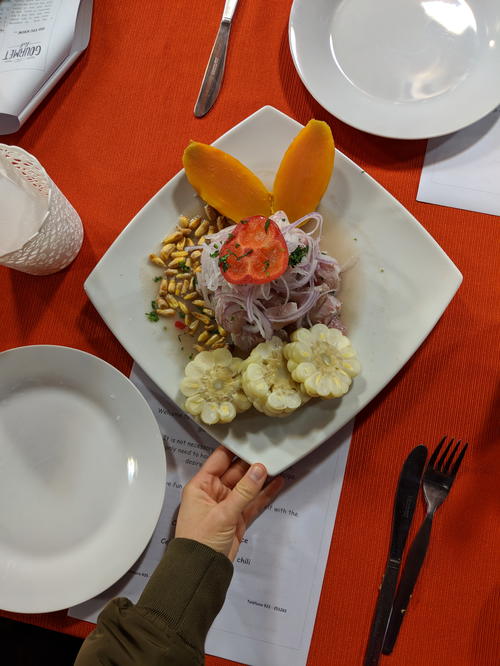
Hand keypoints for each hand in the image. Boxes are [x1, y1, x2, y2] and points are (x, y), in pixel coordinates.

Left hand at [175, 446, 283, 560]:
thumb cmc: (201, 539)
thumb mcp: (223, 513)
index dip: (235, 449)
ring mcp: (227, 505)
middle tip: (270, 448)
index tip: (251, 437)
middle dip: (252, 462)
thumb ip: (244, 491)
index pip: (219, 460)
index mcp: (201, 485)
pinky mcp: (238, 518)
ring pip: (247, 486)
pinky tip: (278, 483)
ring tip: (277, 462)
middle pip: (235, 471)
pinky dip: (265, 493)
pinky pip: (253, 502)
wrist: (201, 571)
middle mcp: (214, 492)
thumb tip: (260, 468)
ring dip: (261, 477)